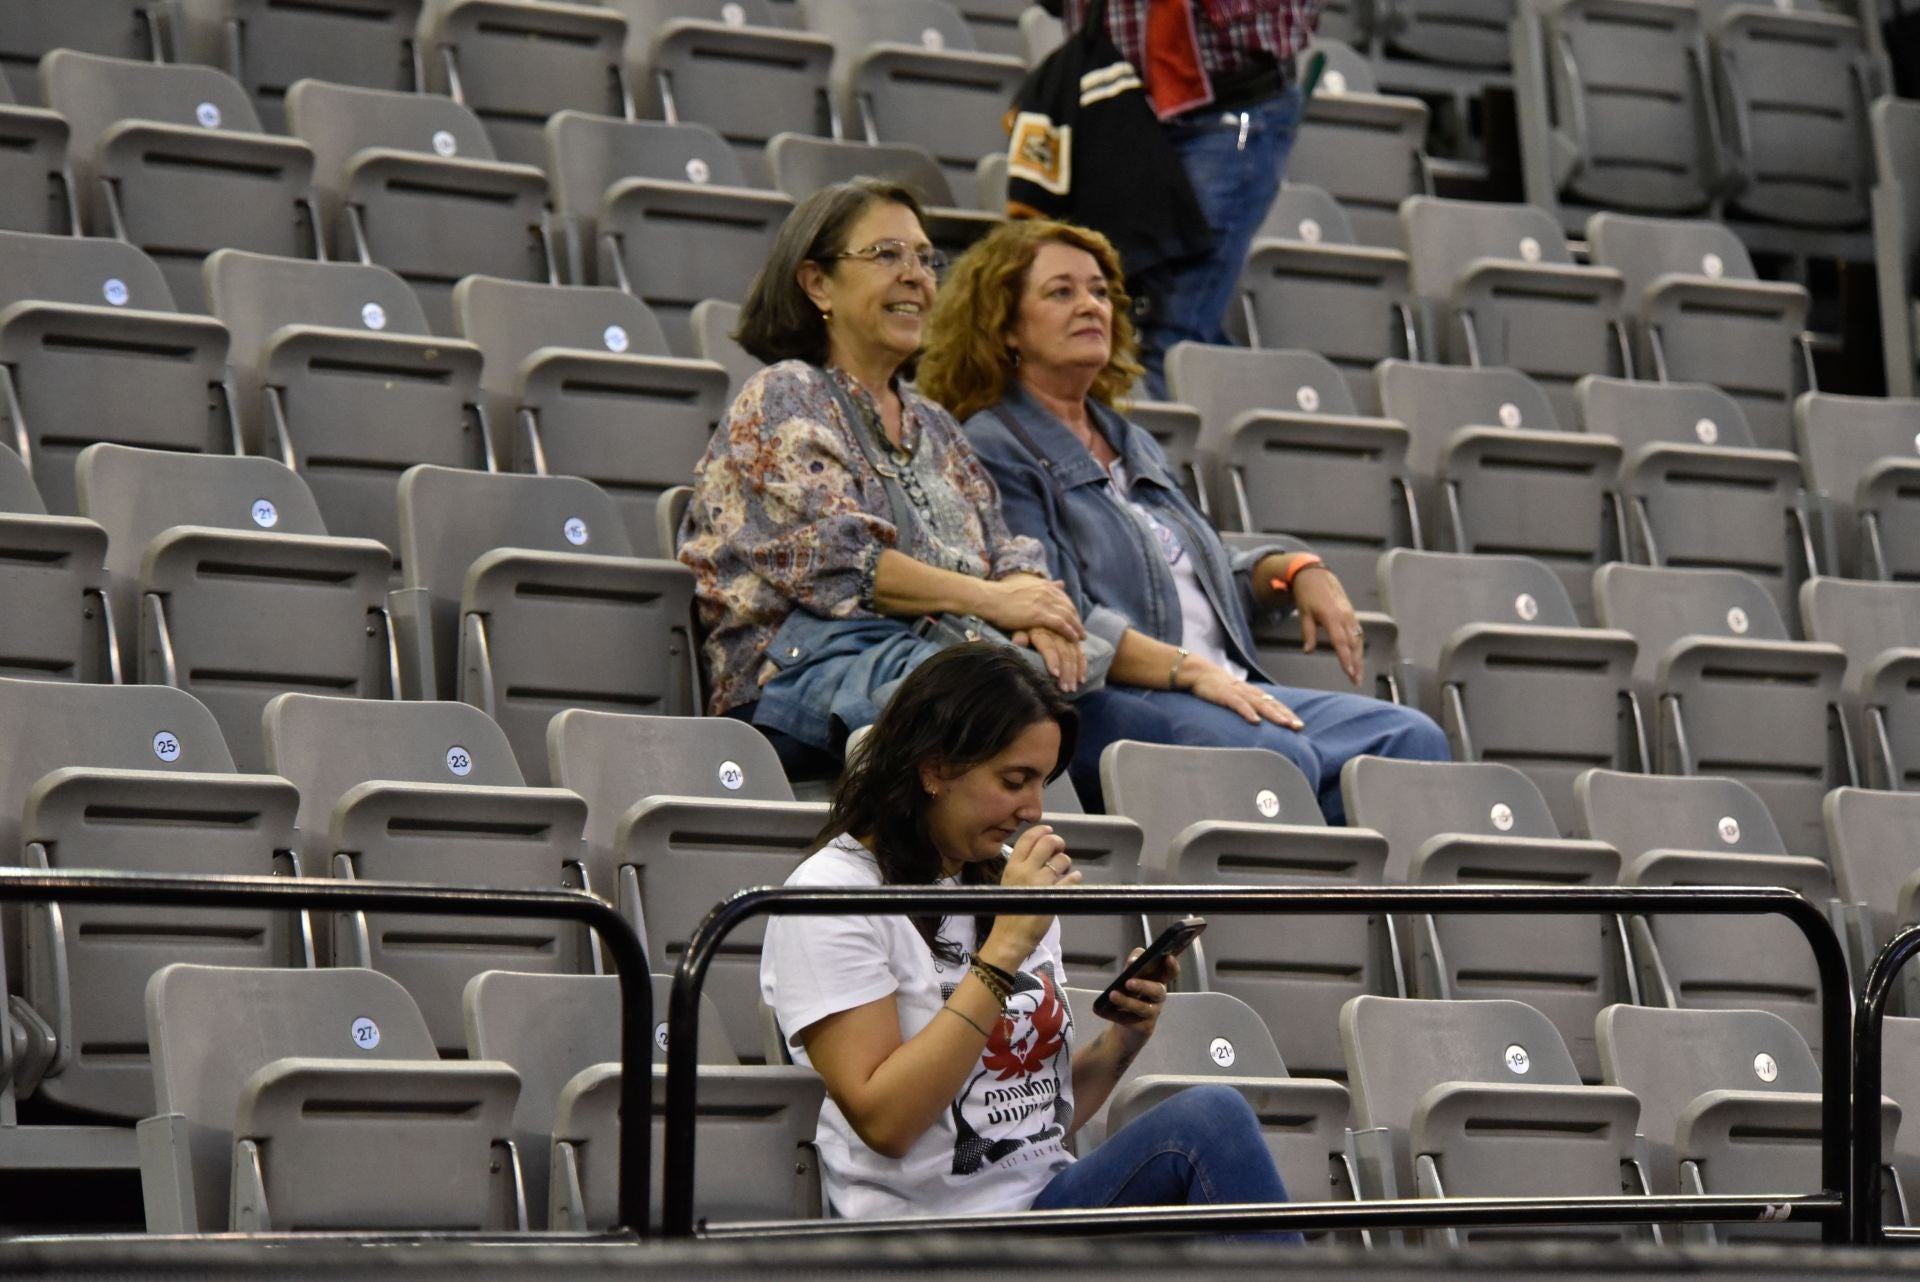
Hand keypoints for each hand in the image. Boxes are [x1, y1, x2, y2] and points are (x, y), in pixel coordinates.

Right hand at [978, 573, 1085, 640]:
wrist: (989, 598)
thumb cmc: (1001, 595)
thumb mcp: (1027, 586)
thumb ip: (1045, 586)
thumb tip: (1062, 583)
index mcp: (1044, 585)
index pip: (1064, 599)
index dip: (1071, 610)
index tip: (1075, 621)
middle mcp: (1047, 591)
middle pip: (1069, 607)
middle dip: (1076, 620)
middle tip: (1081, 632)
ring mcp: (1043, 602)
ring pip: (1067, 616)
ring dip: (1076, 627)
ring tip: (1080, 638)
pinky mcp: (1039, 614)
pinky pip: (1060, 624)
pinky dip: (1069, 631)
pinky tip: (1073, 639)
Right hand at [978, 824, 1079, 967]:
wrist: (1010, 936)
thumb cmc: (1008, 910)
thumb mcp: (1009, 882)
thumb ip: (1021, 866)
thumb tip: (1039, 852)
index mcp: (1013, 866)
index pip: (1028, 838)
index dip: (1041, 830)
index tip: (1049, 830)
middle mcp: (1026, 870)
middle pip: (1047, 843)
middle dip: (1057, 842)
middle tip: (1059, 848)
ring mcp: (1041, 882)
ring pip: (1061, 859)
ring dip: (1066, 861)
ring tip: (1063, 869)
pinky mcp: (1054, 895)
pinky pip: (1071, 878)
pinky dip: (1075, 877)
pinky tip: (1074, 878)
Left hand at [1011, 625, 1087, 691]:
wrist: (1034, 612)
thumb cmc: (1022, 625)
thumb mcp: (1018, 628)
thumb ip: (1020, 635)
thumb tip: (1018, 643)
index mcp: (1041, 630)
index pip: (1048, 646)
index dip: (1052, 660)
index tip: (1055, 675)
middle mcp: (1056, 632)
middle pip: (1064, 653)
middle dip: (1066, 672)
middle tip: (1065, 689)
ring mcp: (1067, 636)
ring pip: (1074, 654)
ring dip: (1075, 673)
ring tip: (1073, 689)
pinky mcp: (1073, 639)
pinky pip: (1081, 653)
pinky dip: (1082, 666)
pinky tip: (1082, 680)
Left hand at [1098, 944, 1176, 1042]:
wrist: (1129, 1027)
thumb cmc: (1132, 993)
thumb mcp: (1132, 976)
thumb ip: (1134, 964)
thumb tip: (1134, 961)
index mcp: (1158, 981)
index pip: (1171, 972)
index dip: (1172, 965)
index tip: (1168, 957)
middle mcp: (1159, 997)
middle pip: (1158, 990)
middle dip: (1144, 985)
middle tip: (1128, 982)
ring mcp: (1153, 1013)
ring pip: (1143, 1008)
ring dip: (1127, 1001)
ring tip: (1112, 995)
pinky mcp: (1144, 1027)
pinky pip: (1128, 1020)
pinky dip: (1112, 1014)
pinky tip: (1099, 1010)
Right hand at [1187, 662, 1303, 729]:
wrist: (1198, 672)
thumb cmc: (1217, 686)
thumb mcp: (1236, 695)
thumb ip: (1248, 704)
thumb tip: (1260, 718)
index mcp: (1252, 693)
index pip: (1274, 703)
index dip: (1288, 713)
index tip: (1299, 725)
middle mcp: (1249, 692)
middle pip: (1272, 704)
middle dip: (1286, 715)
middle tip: (1298, 727)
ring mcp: (1238, 693)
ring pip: (1259, 704)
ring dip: (1273, 714)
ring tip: (1285, 724)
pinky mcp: (1225, 695)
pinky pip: (1239, 704)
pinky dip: (1248, 712)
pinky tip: (1256, 720)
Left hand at [1290, 565, 1363, 685]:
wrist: (1315, 574)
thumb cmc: (1307, 593)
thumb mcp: (1304, 613)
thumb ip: (1307, 632)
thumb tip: (1308, 650)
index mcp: (1332, 617)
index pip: (1341, 643)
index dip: (1346, 659)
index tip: (1350, 673)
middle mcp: (1345, 617)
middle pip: (1354, 644)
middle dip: (1357, 663)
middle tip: (1356, 680)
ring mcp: (1350, 614)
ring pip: (1358, 639)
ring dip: (1360, 657)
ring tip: (1358, 673)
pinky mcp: (1351, 613)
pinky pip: (1358, 632)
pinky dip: (1359, 646)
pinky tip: (1358, 656)